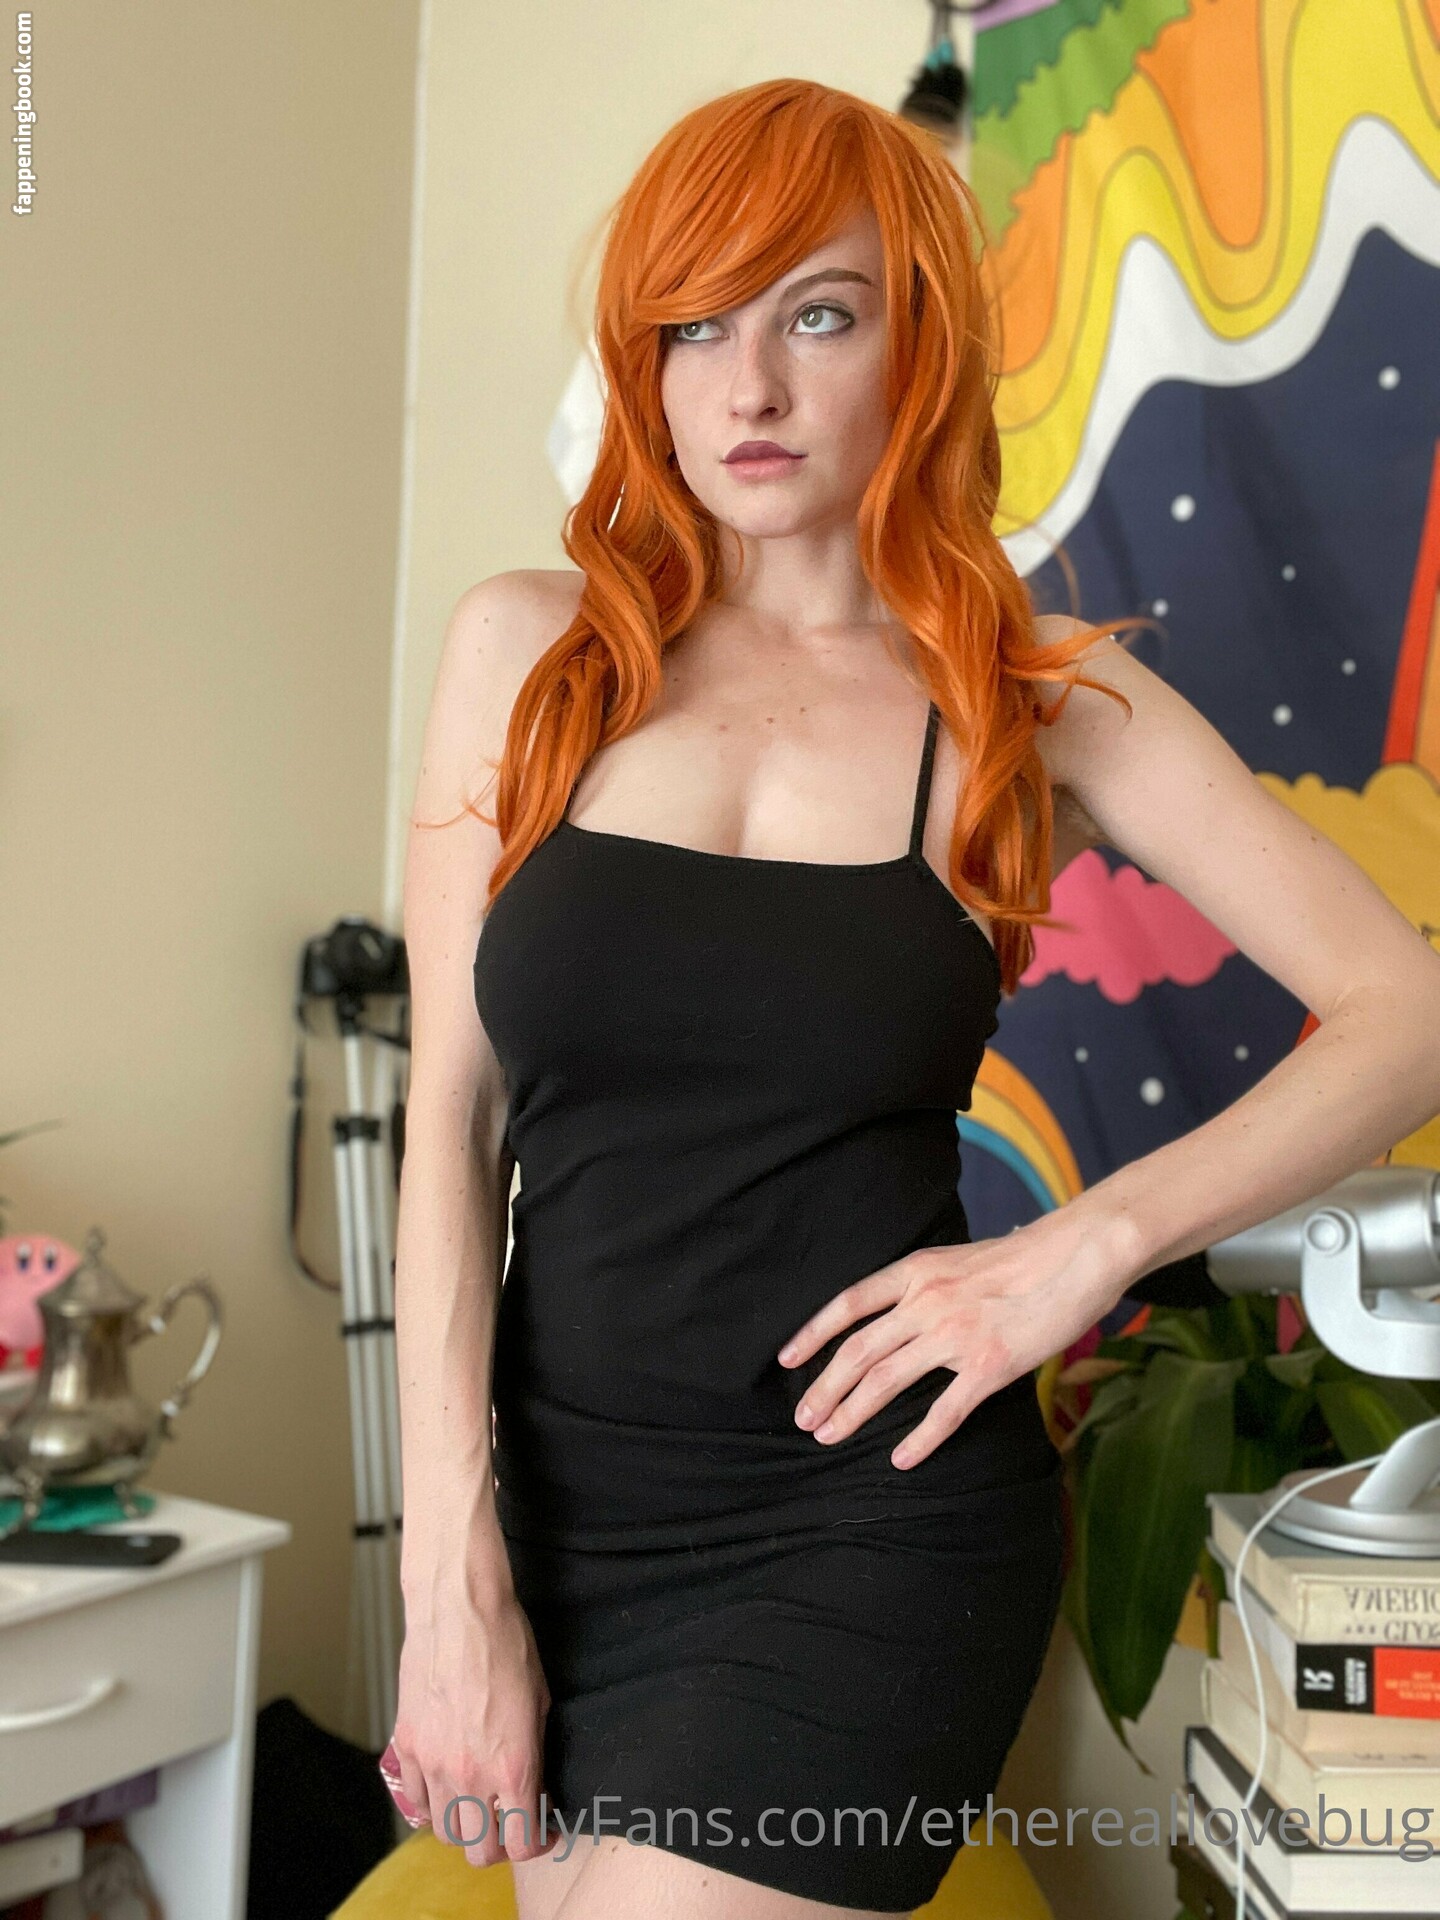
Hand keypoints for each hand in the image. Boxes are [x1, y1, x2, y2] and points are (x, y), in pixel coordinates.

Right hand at [386, 1582, 557, 1867]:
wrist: (459, 1611)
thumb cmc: (507, 1645)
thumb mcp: (540, 1702)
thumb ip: (535, 1755)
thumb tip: (533, 1786)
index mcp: (513, 1768)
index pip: (522, 1842)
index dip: (538, 1843)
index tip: (543, 1831)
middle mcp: (471, 1777)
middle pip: (479, 1851)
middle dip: (499, 1844)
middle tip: (508, 1820)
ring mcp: (434, 1765)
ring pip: (444, 1832)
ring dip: (464, 1826)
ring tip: (476, 1803)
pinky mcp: (407, 1748)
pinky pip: (415, 1800)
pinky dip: (431, 1802)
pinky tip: (445, 1783)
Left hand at [776, 1203, 1141, 1467]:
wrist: (1079, 1254)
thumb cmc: (1027, 1257)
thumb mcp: (963, 1258)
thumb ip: (930, 1283)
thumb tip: (906, 1305)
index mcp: (918, 1270)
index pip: (849, 1304)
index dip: (813, 1333)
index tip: (788, 1359)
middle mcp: (927, 1301)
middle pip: (858, 1350)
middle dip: (824, 1387)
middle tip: (803, 1418)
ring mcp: (956, 1334)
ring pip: (886, 1380)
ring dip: (851, 1412)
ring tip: (827, 1436)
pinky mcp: (989, 1365)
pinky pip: (944, 1411)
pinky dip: (919, 1439)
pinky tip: (900, 1459)